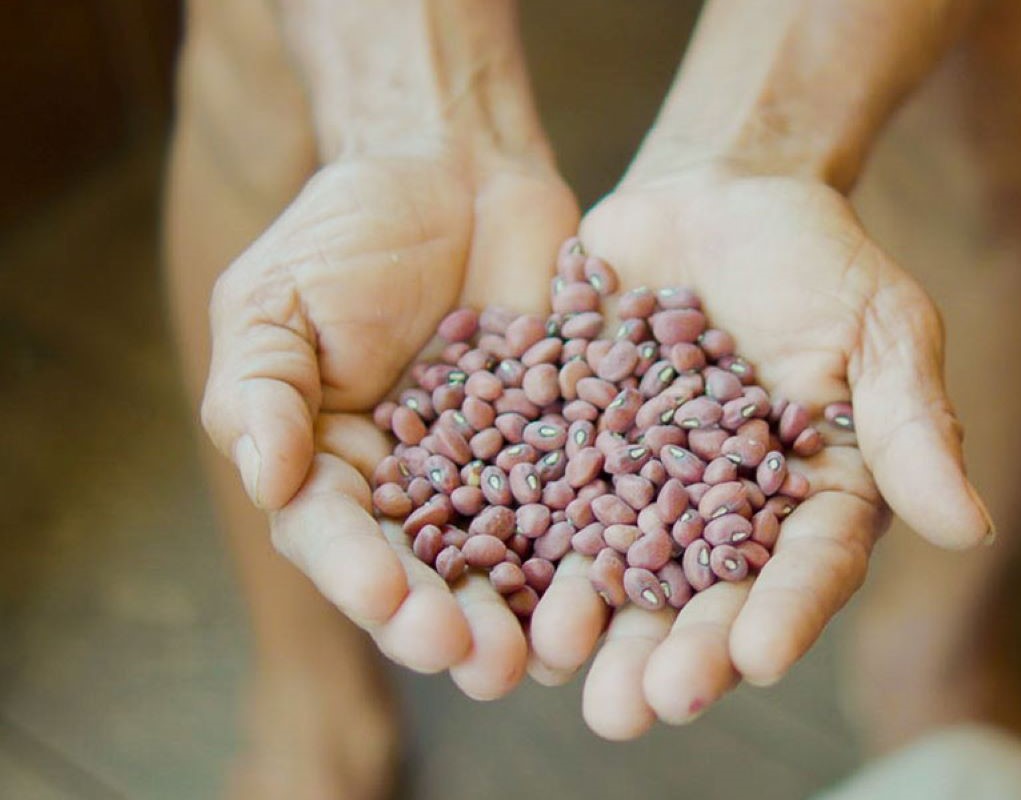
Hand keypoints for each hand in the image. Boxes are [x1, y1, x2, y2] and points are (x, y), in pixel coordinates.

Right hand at [202, 150, 577, 697]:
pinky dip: (605, 546)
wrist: (457, 175)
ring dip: (531, 616)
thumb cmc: (348, 234)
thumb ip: (263, 387)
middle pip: (430, 577)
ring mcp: (501, 478)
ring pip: (514, 565)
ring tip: (553, 652)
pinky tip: (624, 582)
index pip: (336, 538)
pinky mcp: (572, 451)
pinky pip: (590, 506)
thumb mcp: (277, 298)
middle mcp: (417, 494)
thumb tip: (266, 478)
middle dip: (452, 623)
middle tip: (482, 662)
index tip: (387, 597)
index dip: (359, 574)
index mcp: (333, 472)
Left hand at [527, 164, 992, 736]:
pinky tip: (490, 583)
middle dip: (671, 653)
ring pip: (615, 571)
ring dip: (588, 625)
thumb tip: (971, 525)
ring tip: (556, 662)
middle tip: (639, 707)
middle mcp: (722, 514)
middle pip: (699, 597)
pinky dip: (517, 542)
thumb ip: (909, 423)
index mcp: (809, 499)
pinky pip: (541, 503)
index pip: (806, 568)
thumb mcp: (877, 327)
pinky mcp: (568, 449)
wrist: (710, 197)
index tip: (757, 656)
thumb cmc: (812, 257)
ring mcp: (639, 488)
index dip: (784, 613)